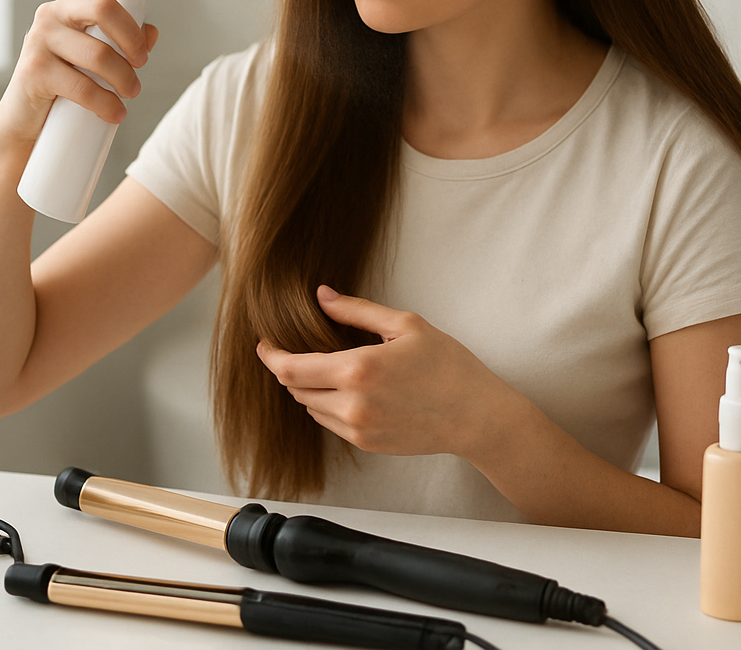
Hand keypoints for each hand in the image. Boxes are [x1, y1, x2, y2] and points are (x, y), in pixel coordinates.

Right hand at [0, 0, 160, 144]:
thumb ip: (125, 40)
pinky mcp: (34, 70)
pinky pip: (82, 86)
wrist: (27, 122)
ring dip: (125, 81)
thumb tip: (151, 32)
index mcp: (73, 1)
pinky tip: (115, 113)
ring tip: (129, 96)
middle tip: (142, 63)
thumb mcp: (99, 58)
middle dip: (132, 39)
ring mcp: (41, 39)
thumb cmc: (67, 84)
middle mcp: (54, 12)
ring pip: (99, 54)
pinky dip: (106, 104)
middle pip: (103, 7)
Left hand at [255, 285, 520, 458]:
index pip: (291, 369)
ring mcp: (358, 429)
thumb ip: (357, 311)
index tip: (264, 343)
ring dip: (309, 388)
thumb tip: (322, 296)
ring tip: (328, 367)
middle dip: (291, 369)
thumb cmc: (447, 365)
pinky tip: (347, 389)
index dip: (271, 356)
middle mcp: (352, 405)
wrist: (476, 416)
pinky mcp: (366, 444)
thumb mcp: (405, 325)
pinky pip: (331, 423)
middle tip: (297, 349)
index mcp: (358, 371)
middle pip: (296, 390)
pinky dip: (328, 405)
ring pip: (311, 408)